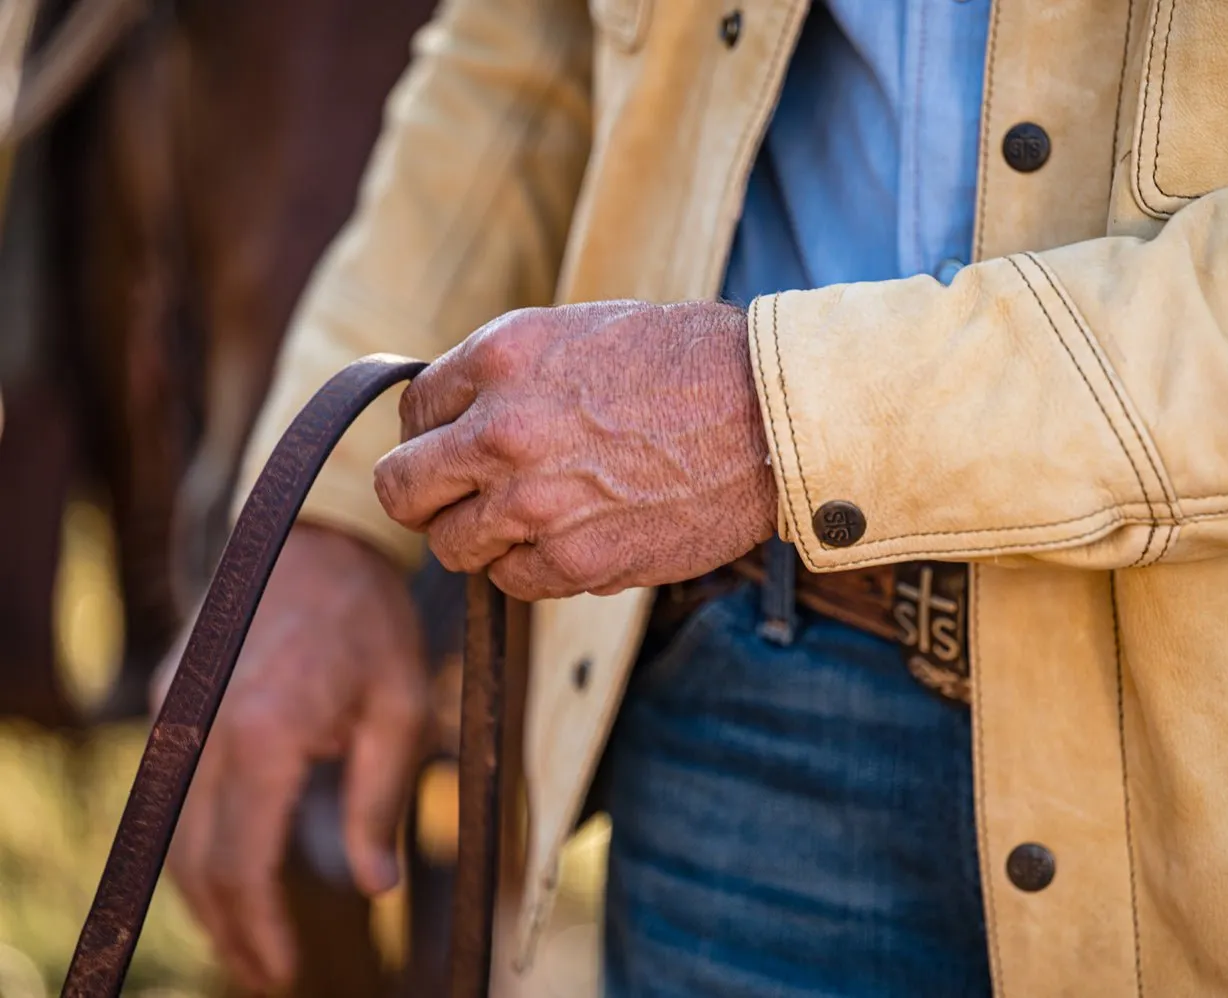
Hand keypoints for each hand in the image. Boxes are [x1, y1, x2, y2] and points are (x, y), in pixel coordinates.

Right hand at [156, 523, 426, 991]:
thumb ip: (380, 801)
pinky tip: (229, 870)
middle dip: (229, 927)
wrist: (311, 531)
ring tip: (248, 940)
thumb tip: (376, 887)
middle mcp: (201, 726)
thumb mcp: (399, 706)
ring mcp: (176, 710)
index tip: (284, 969)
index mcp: (263, 732)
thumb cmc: (369, 616)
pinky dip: (193, 842)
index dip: (259, 927)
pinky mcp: (171, 699)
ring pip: (170, 831)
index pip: (242, 861)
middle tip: (267, 973)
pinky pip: (171, 791)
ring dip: (204, 894)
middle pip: (195, 860)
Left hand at [373, 300, 777, 598]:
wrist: (770, 412)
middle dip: (423, 496)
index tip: (455, 444)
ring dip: (481, 538)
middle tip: (453, 499)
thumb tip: (455, 420)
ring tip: (530, 519)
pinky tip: (575, 537)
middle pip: (402, 489)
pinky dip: (533, 568)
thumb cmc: (688, 362)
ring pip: (454, 547)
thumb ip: (507, 374)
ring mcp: (536, 503)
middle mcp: (503, 430)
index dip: (431, 431)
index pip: (412, 411)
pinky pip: (515, 582)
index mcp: (501, 358)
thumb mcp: (580, 331)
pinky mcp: (578, 560)